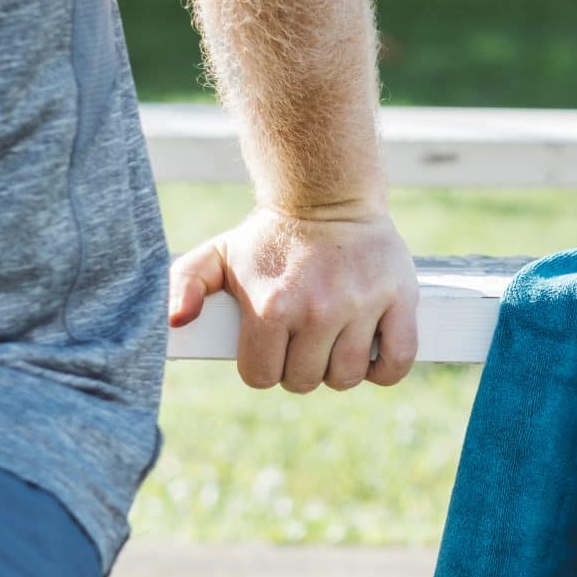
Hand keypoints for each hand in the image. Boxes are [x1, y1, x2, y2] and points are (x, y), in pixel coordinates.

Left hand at [167, 204, 419, 391]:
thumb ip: (185, 284)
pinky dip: (384, 370)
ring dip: (338, 369)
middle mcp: (318, 309)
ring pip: (347, 377)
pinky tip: (371, 355)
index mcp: (272, 306)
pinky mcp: (400, 299)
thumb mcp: (218, 254)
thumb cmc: (270, 237)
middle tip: (302, 340)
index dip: (263, 366)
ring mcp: (362, 305)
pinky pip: (396, 361)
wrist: (327, 195)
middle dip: (299, 368)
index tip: (271, 345)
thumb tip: (176, 321)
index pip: (262, 377)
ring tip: (333, 341)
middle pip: (304, 381)